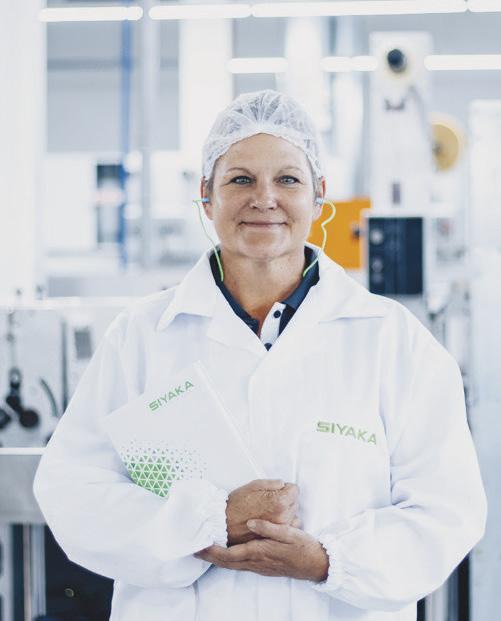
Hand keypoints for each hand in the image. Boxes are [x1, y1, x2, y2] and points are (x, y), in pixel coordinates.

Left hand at [195, 519, 328, 582]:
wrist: (315, 564)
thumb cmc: (302, 547)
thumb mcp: (289, 533)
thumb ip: (269, 528)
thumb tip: (251, 523)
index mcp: (260, 552)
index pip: (230, 554)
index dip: (213, 551)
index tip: (199, 546)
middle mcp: (256, 562)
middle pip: (227, 562)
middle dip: (209, 557)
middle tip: (194, 551)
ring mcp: (259, 566)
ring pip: (232, 565)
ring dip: (217, 559)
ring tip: (205, 551)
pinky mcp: (263, 566)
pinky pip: (240, 564)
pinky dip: (228, 560)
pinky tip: (226, 554)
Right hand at [226, 479, 298, 545]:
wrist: (225, 524)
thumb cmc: (237, 504)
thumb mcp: (254, 485)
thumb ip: (272, 483)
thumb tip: (282, 484)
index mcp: (280, 501)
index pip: (295, 490)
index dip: (285, 488)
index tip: (277, 490)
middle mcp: (283, 516)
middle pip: (295, 502)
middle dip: (286, 499)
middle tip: (270, 500)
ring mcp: (280, 529)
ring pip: (293, 515)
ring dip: (285, 512)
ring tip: (269, 511)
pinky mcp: (275, 537)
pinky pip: (288, 528)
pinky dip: (283, 523)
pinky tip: (270, 521)